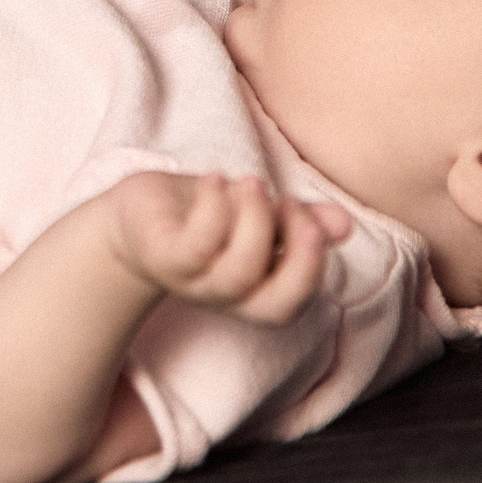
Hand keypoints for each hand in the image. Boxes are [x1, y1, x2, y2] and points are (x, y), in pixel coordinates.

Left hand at [109, 171, 351, 326]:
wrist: (137, 215)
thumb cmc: (205, 216)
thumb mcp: (259, 214)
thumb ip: (301, 221)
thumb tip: (344, 224)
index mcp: (253, 289)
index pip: (295, 301)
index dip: (310, 262)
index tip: (306, 214)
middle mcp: (225, 295)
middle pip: (272, 302)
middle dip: (295, 253)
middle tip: (288, 202)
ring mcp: (193, 280)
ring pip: (237, 272)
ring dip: (254, 220)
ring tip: (251, 182)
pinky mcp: (164, 256)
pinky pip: (195, 245)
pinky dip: (214, 207)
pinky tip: (215, 179)